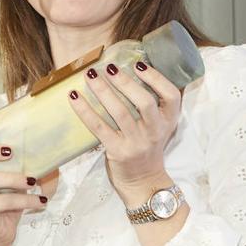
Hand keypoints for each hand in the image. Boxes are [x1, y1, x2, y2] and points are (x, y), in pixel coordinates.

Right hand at [0, 114, 48, 245]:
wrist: (0, 233)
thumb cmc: (9, 199)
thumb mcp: (20, 175)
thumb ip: (30, 160)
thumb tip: (56, 144)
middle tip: (9, 151)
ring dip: (11, 178)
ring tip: (32, 180)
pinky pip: (0, 202)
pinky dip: (23, 199)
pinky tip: (40, 200)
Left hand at [68, 62, 181, 204]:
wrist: (143, 181)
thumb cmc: (147, 145)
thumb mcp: (159, 124)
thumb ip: (152, 103)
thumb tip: (129, 69)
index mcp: (168, 120)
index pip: (171, 95)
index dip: (155, 78)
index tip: (138, 64)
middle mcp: (155, 131)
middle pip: (145, 102)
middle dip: (125, 83)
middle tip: (109, 67)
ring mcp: (137, 142)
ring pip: (120, 113)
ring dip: (103, 91)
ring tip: (90, 76)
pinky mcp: (118, 151)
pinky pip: (99, 128)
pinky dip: (85, 111)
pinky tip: (74, 97)